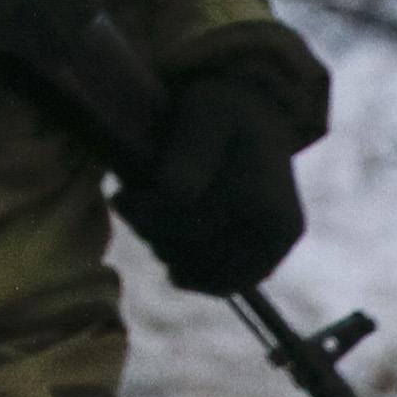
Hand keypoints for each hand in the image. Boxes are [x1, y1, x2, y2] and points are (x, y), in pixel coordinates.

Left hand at [114, 64, 308, 294]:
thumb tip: (174, 193)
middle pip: (190, 247)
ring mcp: (275, 246)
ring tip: (151, 223)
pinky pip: (225, 284)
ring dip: (168, 251)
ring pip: (203, 272)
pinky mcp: (268, 258)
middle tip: (128, 204)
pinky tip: (172, 261)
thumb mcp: (205, 112)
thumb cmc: (223, 112)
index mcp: (259, 190)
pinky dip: (194, 276)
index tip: (120, 194)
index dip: (142, 210)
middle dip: (151, 228)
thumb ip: (190, 151)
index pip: (183, 215)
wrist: (258, 120)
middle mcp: (275, 226)